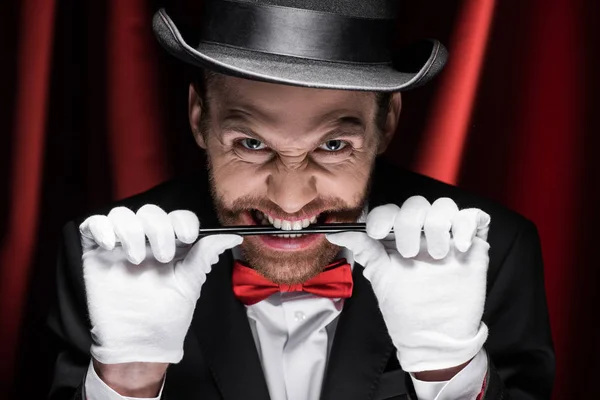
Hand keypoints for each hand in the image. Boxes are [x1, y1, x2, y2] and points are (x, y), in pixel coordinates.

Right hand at [79, 204, 241, 364]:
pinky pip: (92, 226)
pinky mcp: (96, 254)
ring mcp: (120, 246)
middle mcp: (146, 241)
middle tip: (164, 256)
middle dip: (159, 228)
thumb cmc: (167, 316)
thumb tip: (234, 238)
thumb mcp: (190, 282)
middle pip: (150, 212)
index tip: (188, 237)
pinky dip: (101, 227)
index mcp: (172, 244)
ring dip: (131, 230)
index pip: (177, 217)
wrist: (140, 343)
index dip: (183, 221)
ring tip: (137, 259)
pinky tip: (110, 244)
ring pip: (122, 214)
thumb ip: (206, 254)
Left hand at [326, 196, 490, 372]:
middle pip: (417, 204)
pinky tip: (459, 246)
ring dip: (438, 223)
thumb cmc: (404, 307)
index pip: (390, 211)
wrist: (433, 336)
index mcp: (398, 237)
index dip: (383, 216)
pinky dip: (467, 223)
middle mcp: (422, 233)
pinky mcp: (473, 245)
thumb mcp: (380, 275)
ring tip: (436, 254)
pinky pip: (475, 218)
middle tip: (408, 253)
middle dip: (409, 222)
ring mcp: (447, 237)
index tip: (377, 233)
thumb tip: (332, 231)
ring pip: (445, 206)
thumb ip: (362, 248)